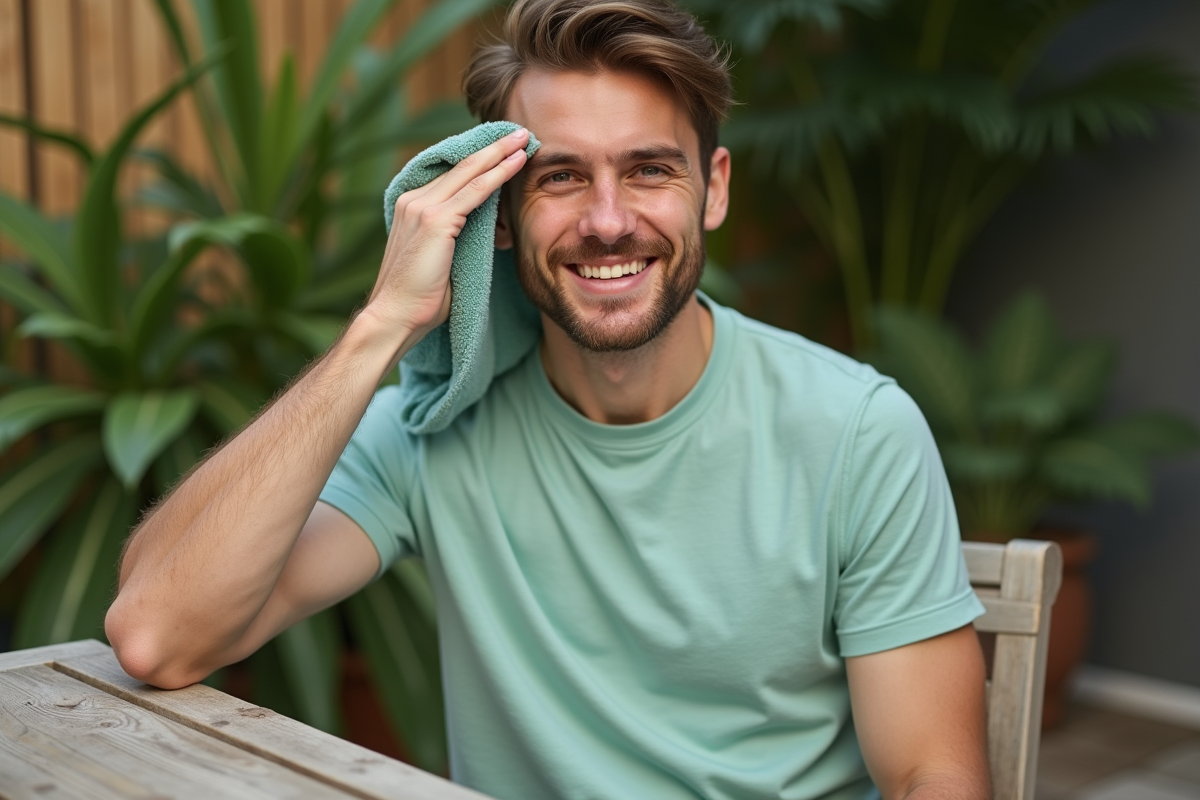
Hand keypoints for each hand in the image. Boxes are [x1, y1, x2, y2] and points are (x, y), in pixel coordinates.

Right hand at [363, 128, 529, 342]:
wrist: (396, 316)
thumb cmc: (420, 298)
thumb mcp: (441, 258)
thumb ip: (456, 237)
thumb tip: (485, 229)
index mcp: (412, 206)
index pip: (451, 175)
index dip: (479, 159)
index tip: (502, 148)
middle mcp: (414, 200)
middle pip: (461, 166)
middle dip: (493, 146)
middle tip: (519, 131)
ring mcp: (422, 207)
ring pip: (470, 172)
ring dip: (500, 153)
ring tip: (524, 138)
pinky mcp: (436, 220)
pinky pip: (476, 191)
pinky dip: (499, 174)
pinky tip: (517, 163)